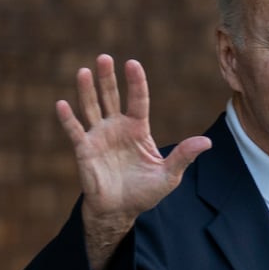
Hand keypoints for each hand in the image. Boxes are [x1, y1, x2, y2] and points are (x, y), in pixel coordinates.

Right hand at [56, 54, 210, 269]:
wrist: (120, 211)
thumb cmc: (144, 192)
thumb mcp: (169, 175)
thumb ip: (184, 156)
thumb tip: (207, 142)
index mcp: (138, 129)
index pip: (138, 100)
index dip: (136, 82)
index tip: (132, 63)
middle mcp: (117, 128)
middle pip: (111, 96)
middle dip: (108, 78)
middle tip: (104, 58)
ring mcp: (99, 137)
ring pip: (91, 108)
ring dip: (87, 90)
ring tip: (84, 71)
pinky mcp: (84, 150)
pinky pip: (74, 131)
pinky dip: (68, 118)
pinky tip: (61, 103)